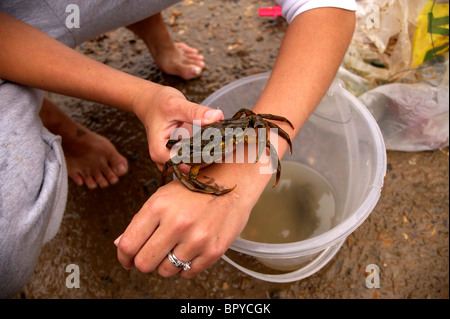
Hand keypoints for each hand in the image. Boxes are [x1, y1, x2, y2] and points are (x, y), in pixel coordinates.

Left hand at [114, 161, 268, 277]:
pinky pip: (187, 273)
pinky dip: (185, 266)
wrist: (233, 184)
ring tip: (175, 248)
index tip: (127, 259)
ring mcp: (196, 239)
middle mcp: (176, 223)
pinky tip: (189, 250)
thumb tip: (120, 244)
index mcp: (158, 206)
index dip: (123, 257)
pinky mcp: (213, 251)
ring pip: (165, 271)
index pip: (128, 245)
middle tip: (152, 254)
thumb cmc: (196, 188)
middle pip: (144, 263)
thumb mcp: (163, 196)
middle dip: (144, 262)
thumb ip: (141, 221)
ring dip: (166, 264)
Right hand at [132, 84, 223, 169]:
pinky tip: (223, 143)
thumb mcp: (177, 104)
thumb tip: (217, 116)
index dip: (203, 158)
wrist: (152, 102)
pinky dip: (209, 152)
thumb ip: (196, 112)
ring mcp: (173, 160)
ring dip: (212, 157)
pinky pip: (197, 160)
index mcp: (159, 152)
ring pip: (195, 166)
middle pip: (191, 168)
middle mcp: (165, 160)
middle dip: (210, 158)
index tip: (220, 147)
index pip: (184, 164)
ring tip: (229, 144)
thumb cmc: (160, 103)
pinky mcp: (182, 156)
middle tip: (230, 145)